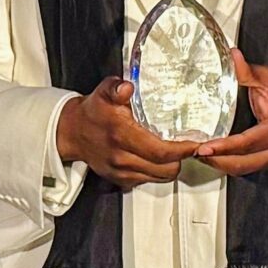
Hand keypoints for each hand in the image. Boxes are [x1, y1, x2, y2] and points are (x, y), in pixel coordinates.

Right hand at [55, 77, 199, 187]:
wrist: (73, 132)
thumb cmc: (92, 113)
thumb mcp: (103, 93)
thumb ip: (116, 88)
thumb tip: (127, 87)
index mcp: (121, 135)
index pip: (160, 151)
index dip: (182, 150)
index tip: (194, 144)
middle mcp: (122, 157)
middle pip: (166, 169)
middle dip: (180, 159)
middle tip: (187, 146)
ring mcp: (122, 171)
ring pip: (160, 177)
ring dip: (170, 166)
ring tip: (174, 152)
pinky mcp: (121, 180)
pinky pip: (149, 180)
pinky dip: (158, 171)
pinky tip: (158, 158)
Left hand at [195, 52, 267, 175]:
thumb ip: (249, 72)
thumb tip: (233, 56)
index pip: (248, 142)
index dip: (226, 147)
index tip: (206, 147)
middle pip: (242, 163)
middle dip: (216, 160)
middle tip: (195, 152)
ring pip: (241, 169)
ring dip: (218, 164)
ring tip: (198, 154)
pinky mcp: (264, 163)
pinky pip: (243, 168)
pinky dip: (225, 164)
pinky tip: (211, 156)